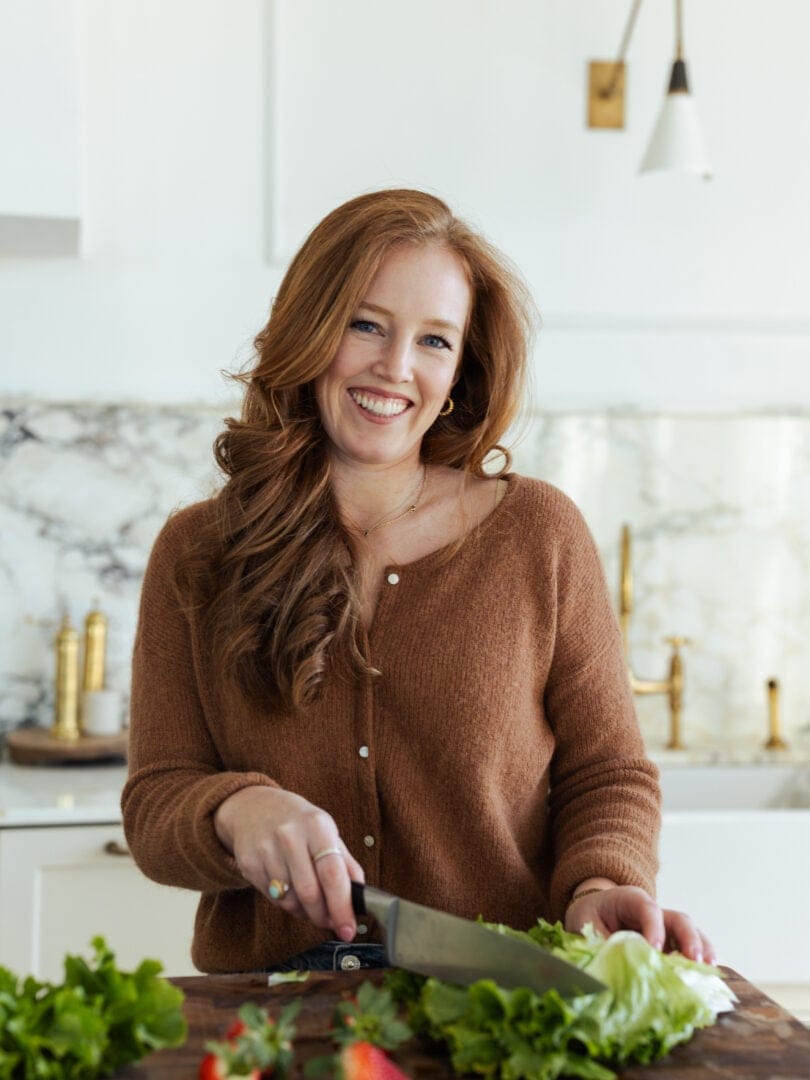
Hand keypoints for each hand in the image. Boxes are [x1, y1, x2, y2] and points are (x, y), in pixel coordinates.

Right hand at [214, 785, 365, 941]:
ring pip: (291, 901)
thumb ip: (345, 864)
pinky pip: (273, 899)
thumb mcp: (326, 831)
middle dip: (323, 916)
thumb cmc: (299, 823)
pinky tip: (290, 889)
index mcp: (317, 826)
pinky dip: (287, 903)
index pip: (332, 874)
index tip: (348, 929)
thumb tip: (360, 898)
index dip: (342, 907)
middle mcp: (290, 835)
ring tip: (310, 901)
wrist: (255, 807)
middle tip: (331, 922)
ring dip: (305, 912)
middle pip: (310, 893)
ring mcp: (266, 849)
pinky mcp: (249, 863)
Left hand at [564, 885, 716, 964]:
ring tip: (708, 969)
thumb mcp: (584, 923)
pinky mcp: (669, 945)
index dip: (654, 927)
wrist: (593, 912)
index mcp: (630, 899)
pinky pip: (689, 948)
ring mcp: (664, 928)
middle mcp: (653, 912)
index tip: (654, 949)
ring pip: (690, 932)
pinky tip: (705, 977)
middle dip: (688, 938)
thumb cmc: (589, 915)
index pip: (647, 908)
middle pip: (678, 918)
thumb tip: (610, 965)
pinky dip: (698, 961)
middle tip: (693, 959)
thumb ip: (597, 941)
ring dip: (701, 949)